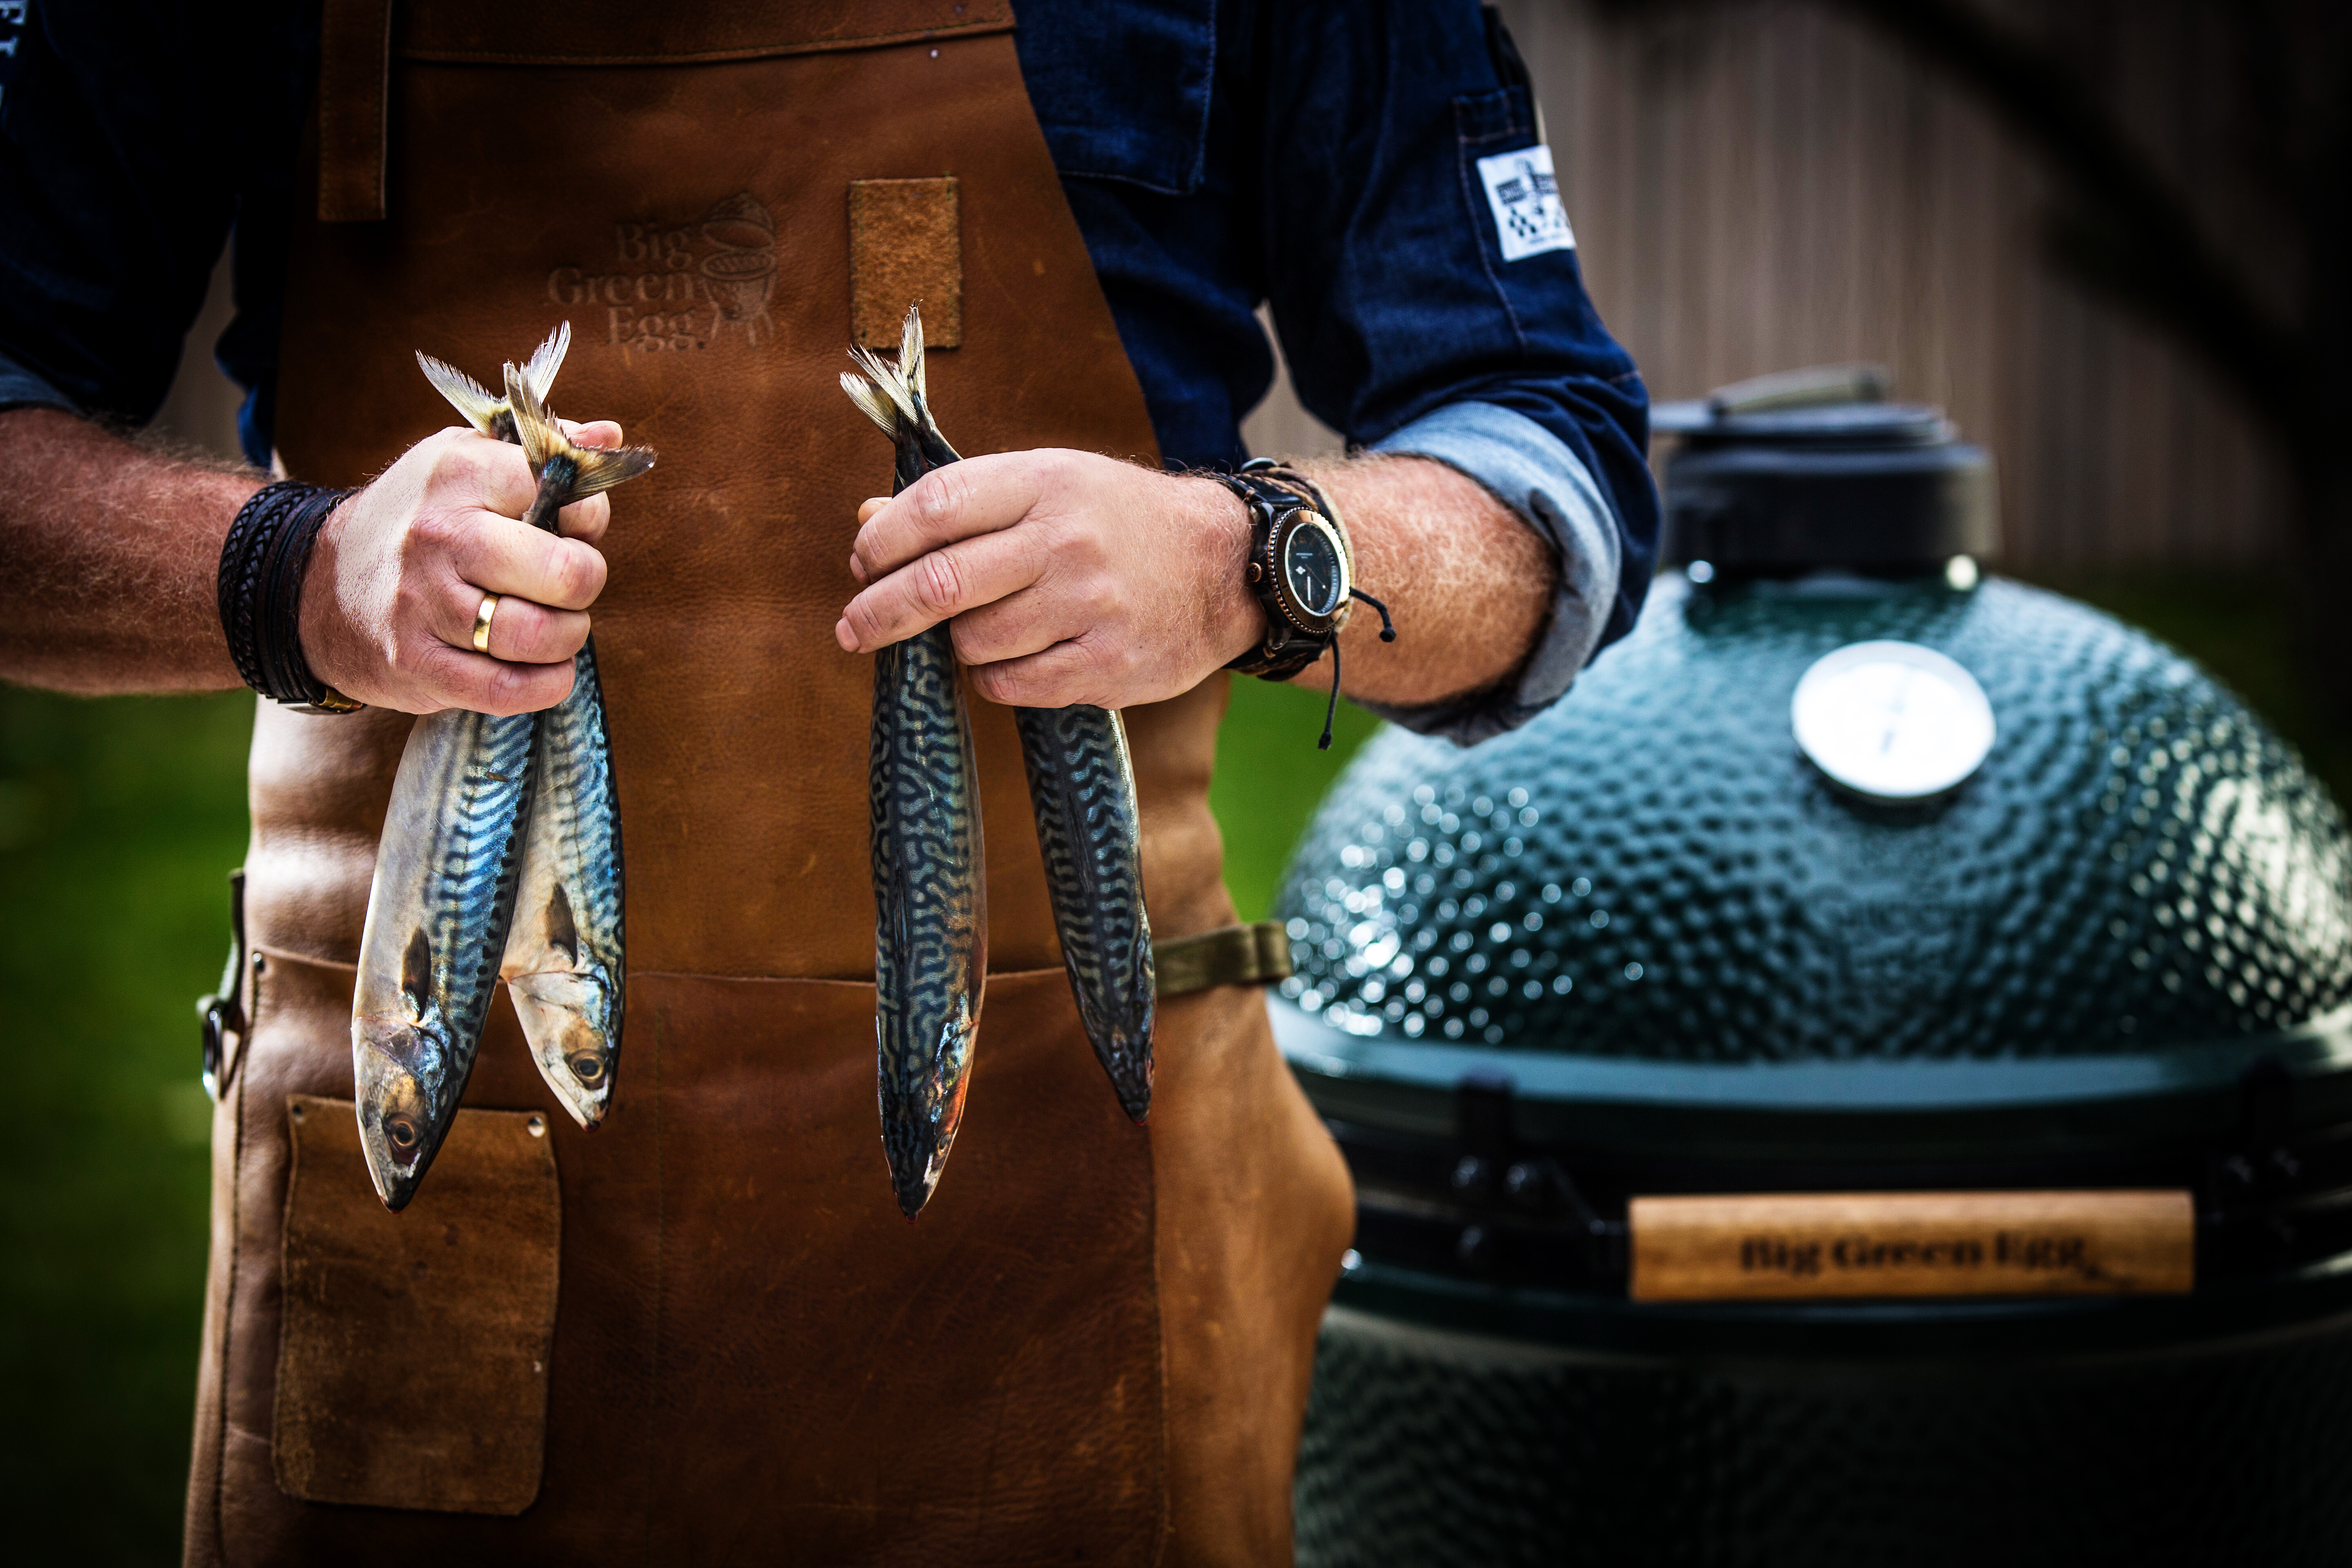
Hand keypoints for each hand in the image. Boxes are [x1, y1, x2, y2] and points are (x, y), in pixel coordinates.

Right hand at [299, 420, 624, 714]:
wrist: (318, 586)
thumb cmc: (417, 521)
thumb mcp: (464, 462)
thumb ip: (540, 449)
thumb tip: (608, 435)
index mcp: (457, 475)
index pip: (553, 485)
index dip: (587, 513)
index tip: (577, 528)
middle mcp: (439, 536)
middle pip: (562, 571)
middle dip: (586, 581)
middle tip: (571, 584)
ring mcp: (424, 604)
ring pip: (538, 634)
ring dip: (568, 636)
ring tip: (556, 624)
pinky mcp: (417, 664)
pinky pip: (508, 689)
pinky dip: (545, 683)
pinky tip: (544, 667)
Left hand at [835, 449, 1264, 708]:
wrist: (1223, 565)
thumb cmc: (1117, 521)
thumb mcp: (1050, 483)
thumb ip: (963, 502)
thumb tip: (866, 521)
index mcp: (1046, 481)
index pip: (937, 505)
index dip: (882, 539)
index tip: (862, 562)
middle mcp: (1068, 541)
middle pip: (942, 583)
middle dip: (880, 612)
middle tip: (851, 629)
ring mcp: (1091, 606)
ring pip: (974, 642)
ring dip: (958, 644)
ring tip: (981, 632)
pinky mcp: (1108, 665)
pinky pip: (1012, 685)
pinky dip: (995, 679)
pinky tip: (1014, 660)